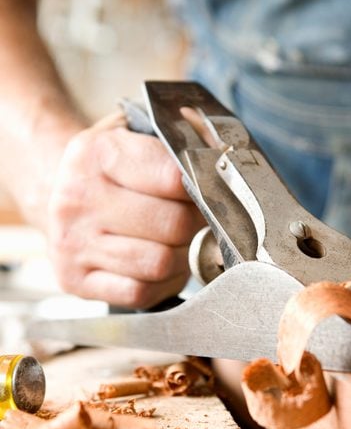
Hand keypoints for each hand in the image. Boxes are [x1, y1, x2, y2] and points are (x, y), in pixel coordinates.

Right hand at [48, 113, 204, 307]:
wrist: (54, 189)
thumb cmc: (109, 168)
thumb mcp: (135, 135)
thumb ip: (179, 140)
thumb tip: (219, 154)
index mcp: (96, 154)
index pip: (175, 178)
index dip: (202, 189)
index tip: (206, 192)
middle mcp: (77, 199)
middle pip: (173, 225)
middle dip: (195, 225)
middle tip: (194, 220)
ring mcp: (72, 243)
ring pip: (159, 263)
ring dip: (180, 257)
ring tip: (175, 243)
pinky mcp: (74, 279)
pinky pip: (140, 293)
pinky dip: (159, 283)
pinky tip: (155, 266)